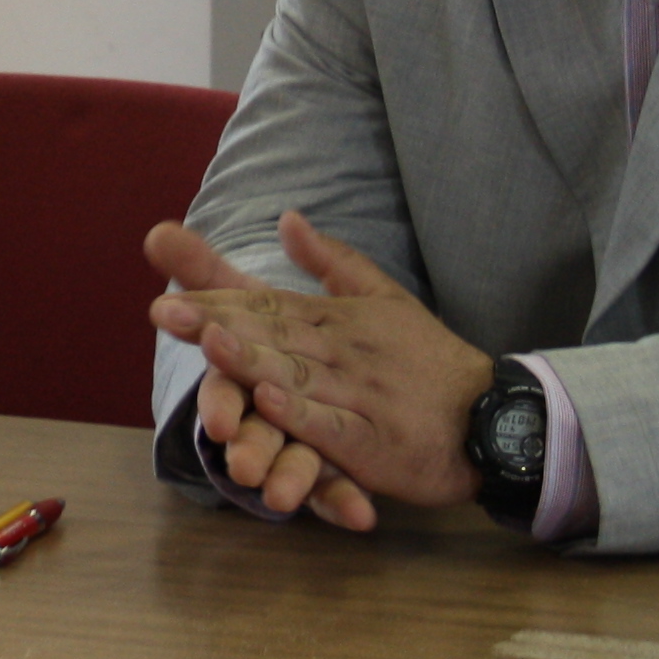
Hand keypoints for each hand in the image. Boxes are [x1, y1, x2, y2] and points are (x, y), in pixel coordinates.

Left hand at [154, 211, 495, 514]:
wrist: (493, 415)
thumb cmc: (427, 358)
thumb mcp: (382, 298)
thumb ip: (331, 262)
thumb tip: (287, 217)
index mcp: (335, 320)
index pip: (267, 305)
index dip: (216, 301)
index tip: (165, 297)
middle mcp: (340, 352)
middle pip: (272, 336)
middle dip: (216, 324)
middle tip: (166, 313)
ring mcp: (357, 395)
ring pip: (298, 375)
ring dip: (253, 360)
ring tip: (212, 343)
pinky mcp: (374, 440)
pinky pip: (335, 426)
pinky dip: (305, 414)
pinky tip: (273, 401)